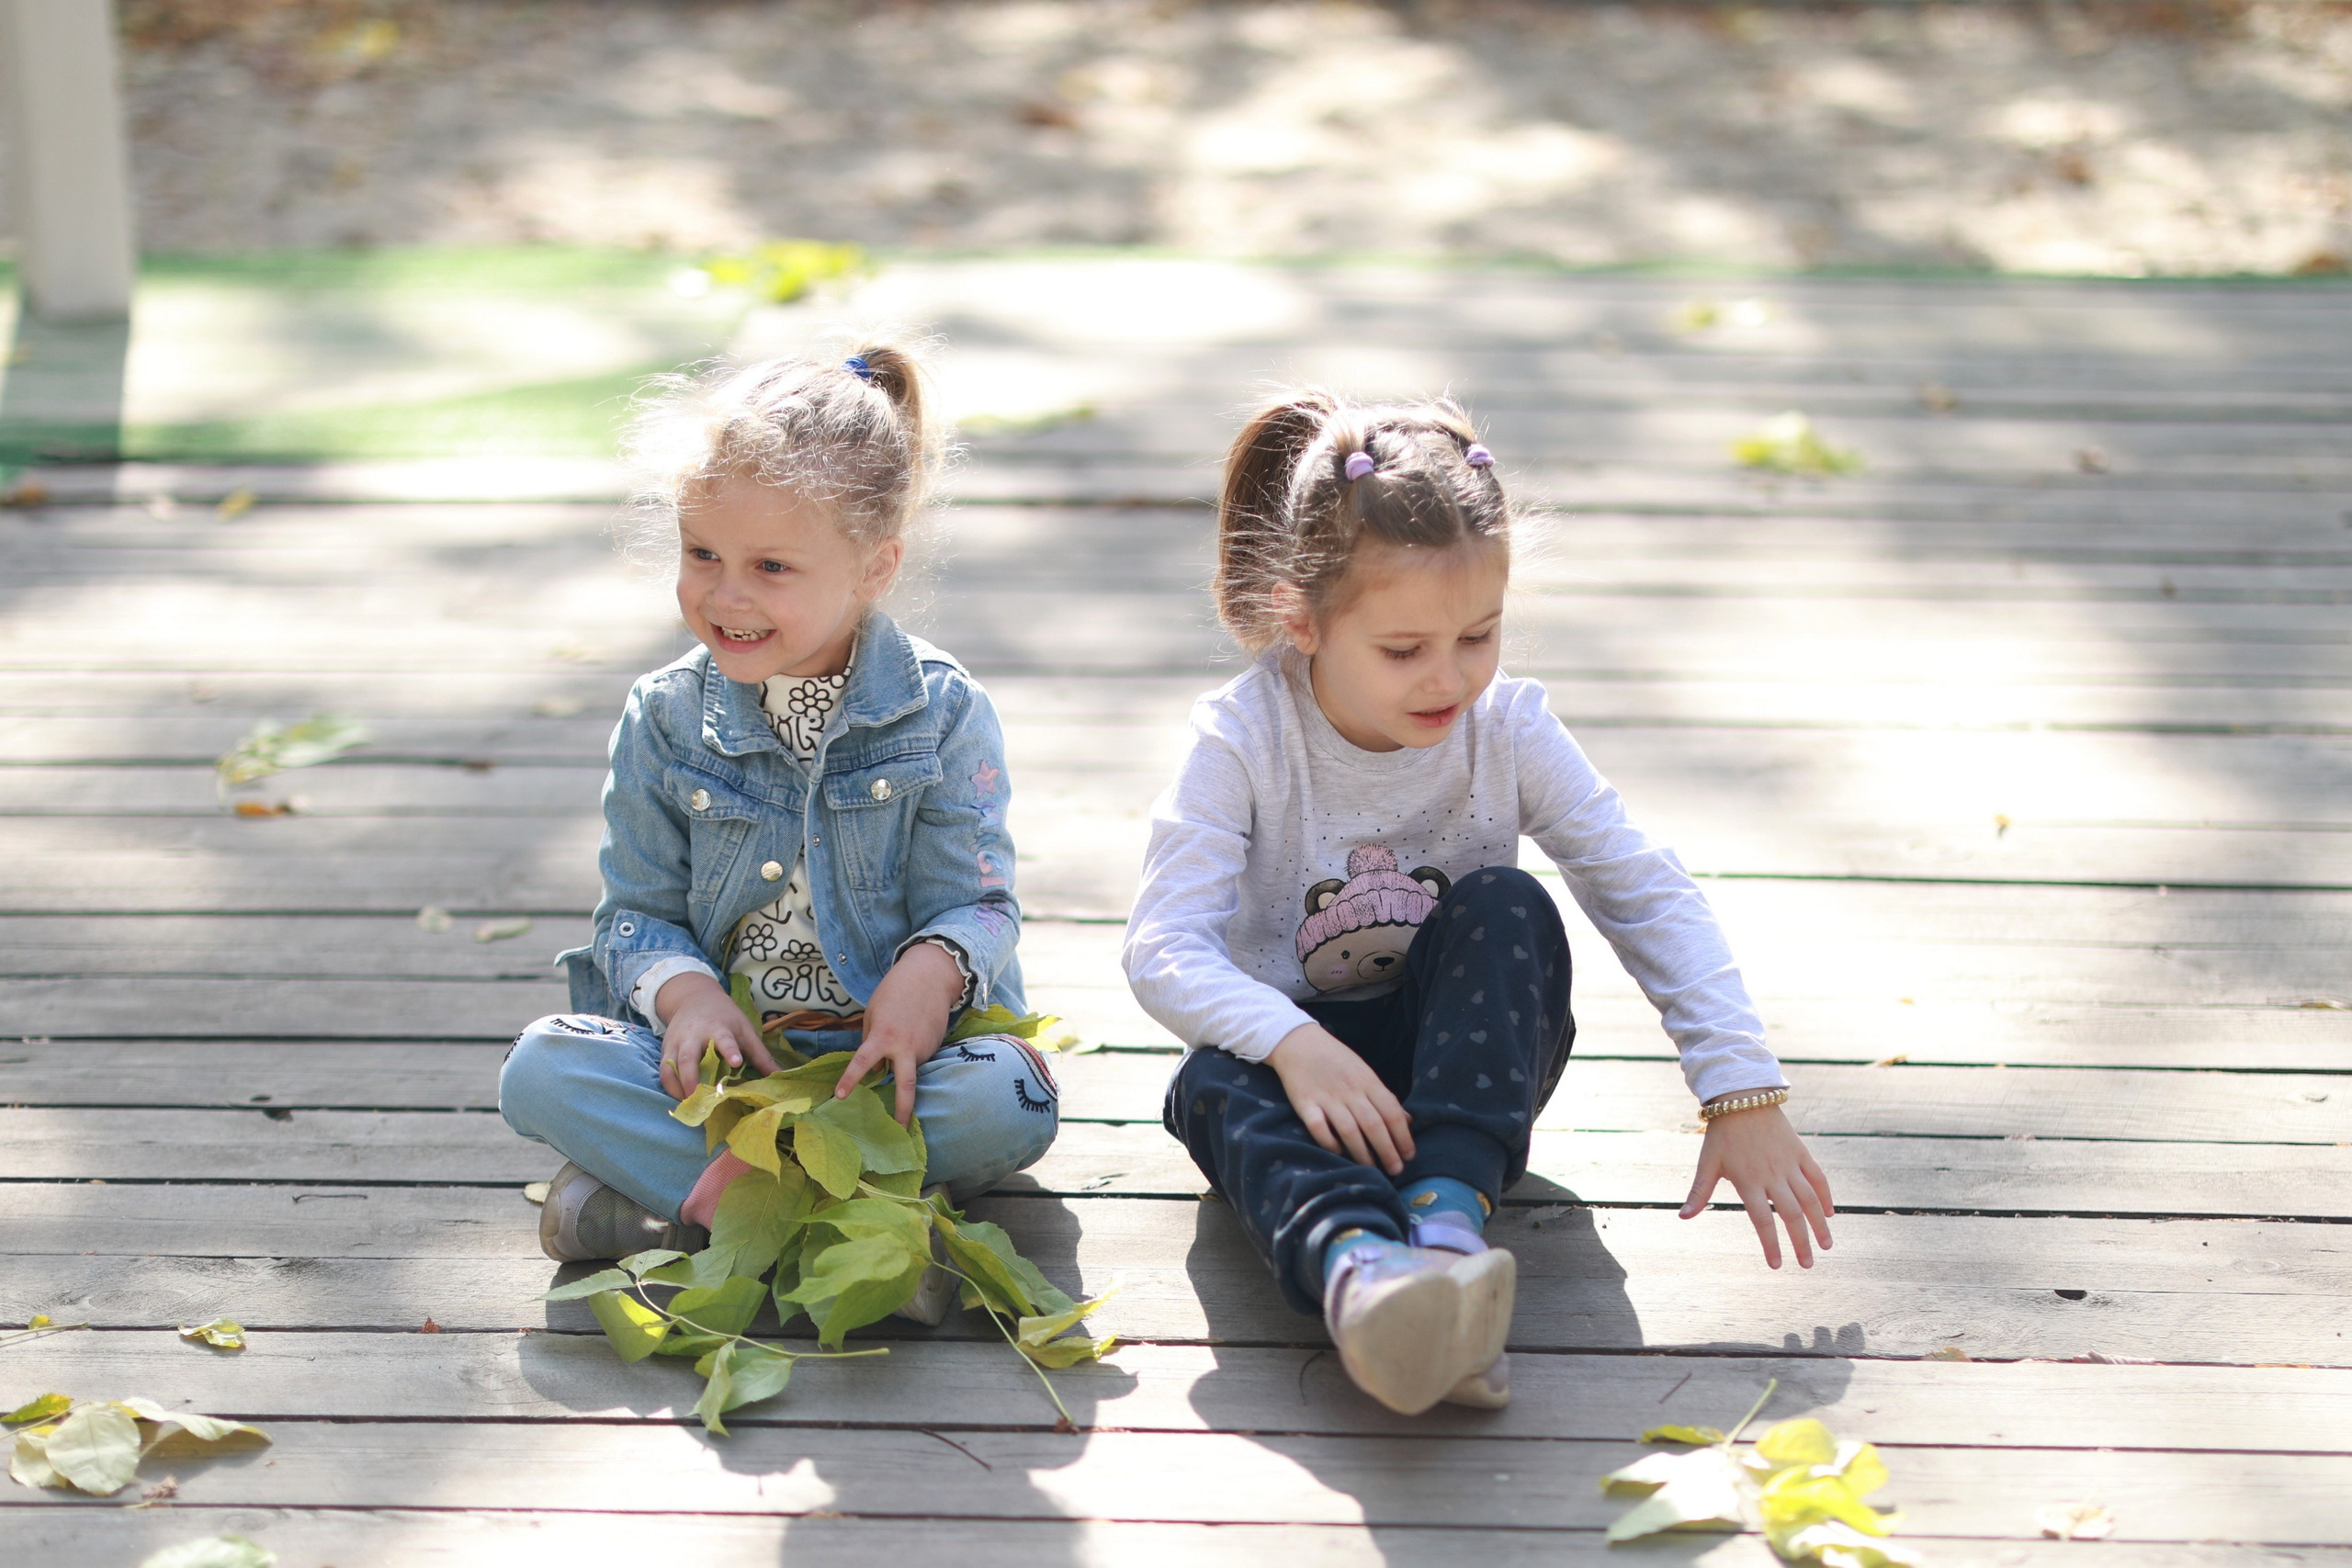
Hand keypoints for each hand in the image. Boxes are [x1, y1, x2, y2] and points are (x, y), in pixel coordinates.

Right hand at [655, 972, 777, 1100]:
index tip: (736, 1062)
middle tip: (700, 1099)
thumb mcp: (745, 1029)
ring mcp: (676, 1043)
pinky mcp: (666, 1051)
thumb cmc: (725, 1017)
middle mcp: (693, 1035)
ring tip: (690, 1105)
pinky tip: (681, 1099)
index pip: (724, 1039)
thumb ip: (760, 1055)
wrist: (694, 997)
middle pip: (688, 1058)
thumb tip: (780, 1076)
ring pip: (671, 1067)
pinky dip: (670, 1087)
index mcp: (718, 1028)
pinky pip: (664, 1071)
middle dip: (691, 1079)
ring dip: (678, 1087)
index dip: (729, 1050)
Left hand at [838, 941, 966, 1125]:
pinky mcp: (935, 1046)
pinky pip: (918, 1058)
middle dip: (903, 1111)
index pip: (862, 1063)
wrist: (931, 976)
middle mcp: (905, 1048)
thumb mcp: (874, 1013)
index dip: (850, 1081)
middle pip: (905, 1086)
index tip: (840, 1097)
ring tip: (905, 1035)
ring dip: (903, 1064)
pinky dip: (912, 1053)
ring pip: (909, 1069)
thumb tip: (878, 1068)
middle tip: (899, 1131)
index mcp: (883, 1036)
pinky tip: (914, 1032)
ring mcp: (923, 1049)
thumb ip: (872, 1041)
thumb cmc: (895, 992)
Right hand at [1266, 1023, 1414, 1175]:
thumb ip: (1384, 1097)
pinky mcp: (1305, 1103)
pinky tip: (1338, 1152)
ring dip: (1362, 1154)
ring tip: (1372, 1169)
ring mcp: (1327, 1097)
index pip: (1392, 1112)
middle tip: (1396, 1170)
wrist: (1299, 1042)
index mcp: (1368, 1081)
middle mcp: (1350, 1091)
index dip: (1403, 1136)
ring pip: (1349, 1130)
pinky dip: (1329, 1142)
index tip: (1409, 1155)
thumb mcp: (1365, 1073)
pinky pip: (1318, 1128)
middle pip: (1374, 1125)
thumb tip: (1408, 1121)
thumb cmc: (1337, 1060)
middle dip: (1387, 1151)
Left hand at [1680, 1100, 1833, 1268]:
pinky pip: (1818, 1177)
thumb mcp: (1708, 1163)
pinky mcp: (1801, 1152)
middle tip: (1808, 1265)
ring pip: (1810, 1199)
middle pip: (1791, 1215)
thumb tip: (1683, 1217)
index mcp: (1748, 1181)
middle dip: (1801, 1243)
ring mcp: (1789, 1163)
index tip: (1777, 1265)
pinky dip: (1826, 1195)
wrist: (1743, 1097)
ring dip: (1820, 1224)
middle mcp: (1772, 1175)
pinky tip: (1829, 1213)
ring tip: (1826, 1245)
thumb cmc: (1722, 1133)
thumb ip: (1699, 1192)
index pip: (1762, 1220)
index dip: (1771, 1245)